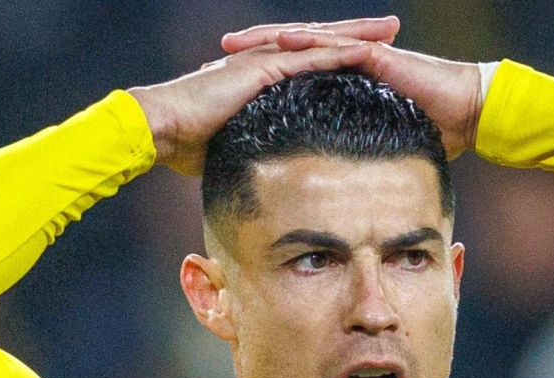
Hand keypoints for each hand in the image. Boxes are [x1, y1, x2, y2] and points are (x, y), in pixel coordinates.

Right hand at [129, 34, 382, 174]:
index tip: (370, 54)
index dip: (338, 54)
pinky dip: (337, 53)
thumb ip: (251, 147)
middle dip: (358, 33)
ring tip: (389, 30)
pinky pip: (307, 58)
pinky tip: (364, 51)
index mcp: (259, 75)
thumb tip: (264, 173)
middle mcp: (264, 60)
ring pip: (319, 42)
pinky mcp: (260, 69)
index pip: (307, 59)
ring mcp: (262, 61)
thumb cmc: (186, 143)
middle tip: (392, 27)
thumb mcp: (230, 144)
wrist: (161, 128)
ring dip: (356, 35)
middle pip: (320, 42)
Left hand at [220, 20, 486, 156]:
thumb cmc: (434, 132)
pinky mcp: (376, 55)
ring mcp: (361, 54)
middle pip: (290, 52)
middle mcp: (347, 62)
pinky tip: (282, 44)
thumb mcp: (378, 149)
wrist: (469, 113)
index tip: (223, 85)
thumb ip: (354, 161)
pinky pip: (336, 46)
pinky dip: (309, 43)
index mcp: (342, 81)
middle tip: (216, 55)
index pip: (292, 74)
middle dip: (252, 53)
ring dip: (268, 41)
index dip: (258, 77)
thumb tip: (334, 196)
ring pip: (306, 41)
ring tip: (236, 45)